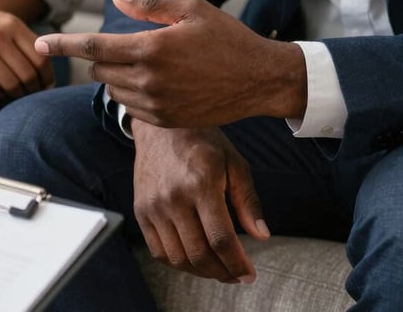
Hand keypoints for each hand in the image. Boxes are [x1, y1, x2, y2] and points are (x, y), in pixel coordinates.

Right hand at [0, 0, 53, 97]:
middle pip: (28, 74)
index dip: (48, 77)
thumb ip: (24, 39)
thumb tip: (48, 67)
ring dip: (15, 95)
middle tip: (30, 96)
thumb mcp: (2, 21)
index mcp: (13, 24)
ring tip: (14, 96)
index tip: (47, 86)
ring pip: (10, 84)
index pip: (41, 58)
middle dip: (33, 90)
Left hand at [35, 0, 305, 127]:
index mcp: (151, 48)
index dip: (62, 44)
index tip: (40, 42)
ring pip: (113, 89)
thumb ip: (148, 6)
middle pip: (99, 70)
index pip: (92, 47)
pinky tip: (154, 82)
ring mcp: (156, 104)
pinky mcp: (165, 120)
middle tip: (123, 45)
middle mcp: (149, 79)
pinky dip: (131, 93)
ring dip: (116, 75)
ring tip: (145, 62)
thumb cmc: (228, 38)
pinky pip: (130, 107)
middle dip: (100, 57)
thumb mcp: (192, 10)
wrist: (259, 80)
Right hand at [132, 121, 269, 281]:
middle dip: (222, 273)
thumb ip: (248, 201)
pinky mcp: (140, 210)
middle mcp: (173, 198)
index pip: (220, 238)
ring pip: (177, 258)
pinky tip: (194, 259)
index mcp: (201, 184)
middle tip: (236, 275)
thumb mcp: (234, 163)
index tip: (249, 275)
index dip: (237, 263)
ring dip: (201, 271)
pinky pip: (158, 251)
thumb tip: (261, 235)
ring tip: (217, 268)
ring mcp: (153, 206)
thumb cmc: (202, 142)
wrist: (161, 126)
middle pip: (198, 254)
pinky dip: (178, 263)